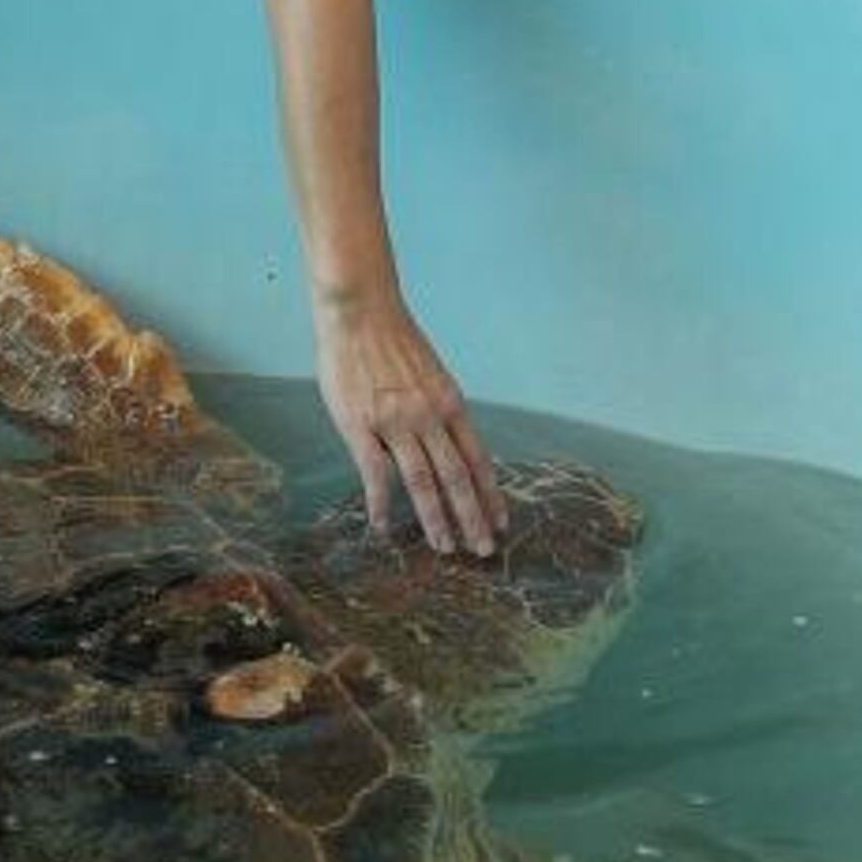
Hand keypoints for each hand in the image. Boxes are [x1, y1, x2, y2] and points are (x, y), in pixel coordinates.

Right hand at [313, 289, 505, 557]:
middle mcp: (430, 417)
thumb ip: (438, 410)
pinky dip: (382, 505)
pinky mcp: (362, 426)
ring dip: (436, 519)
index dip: (490, 495)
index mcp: (451, 404)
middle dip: (473, 518)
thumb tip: (445, 445)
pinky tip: (384, 528)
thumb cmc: (393, 340)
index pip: (478, 460)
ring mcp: (396, 424)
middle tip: (483, 551)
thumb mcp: (430, 375)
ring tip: (444, 547)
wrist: (361, 311)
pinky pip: (376, 475)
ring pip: (423, 483)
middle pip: (458, 478)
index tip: (500, 522)